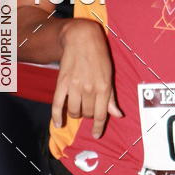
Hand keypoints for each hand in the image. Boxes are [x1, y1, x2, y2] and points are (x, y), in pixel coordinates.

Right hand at [53, 18, 122, 136]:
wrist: (82, 39)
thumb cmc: (99, 56)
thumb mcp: (109, 76)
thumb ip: (111, 98)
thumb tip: (118, 115)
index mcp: (103, 87)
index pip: (102, 115)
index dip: (99, 128)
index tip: (96, 135)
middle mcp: (89, 89)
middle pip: (88, 114)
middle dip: (89, 115)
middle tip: (89, 107)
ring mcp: (74, 86)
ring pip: (74, 111)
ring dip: (76, 113)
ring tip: (78, 108)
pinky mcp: (62, 83)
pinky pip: (57, 104)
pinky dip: (56, 116)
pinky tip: (58, 123)